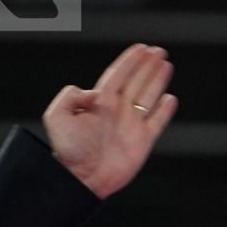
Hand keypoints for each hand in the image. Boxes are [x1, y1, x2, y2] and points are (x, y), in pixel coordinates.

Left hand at [42, 43, 178, 198]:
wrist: (82, 178)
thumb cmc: (68, 150)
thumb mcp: (57, 117)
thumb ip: (70, 97)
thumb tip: (94, 92)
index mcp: (101, 103)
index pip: (118, 75)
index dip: (130, 61)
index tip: (142, 48)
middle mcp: (118, 111)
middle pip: (137, 81)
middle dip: (147, 65)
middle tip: (158, 51)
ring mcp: (132, 125)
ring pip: (148, 96)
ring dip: (158, 80)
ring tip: (166, 65)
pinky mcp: (143, 141)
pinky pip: (157, 122)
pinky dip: (165, 111)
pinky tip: (170, 98)